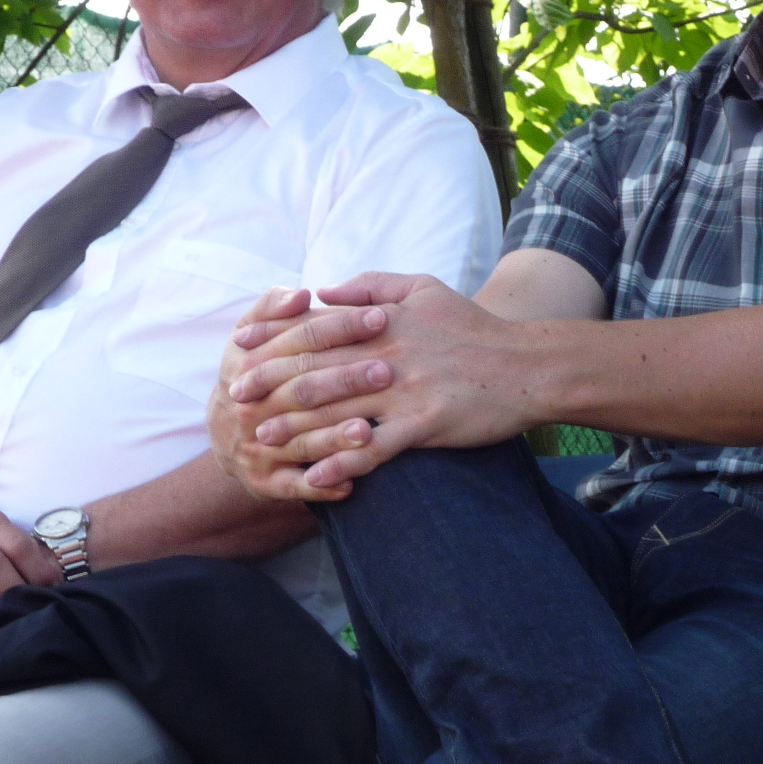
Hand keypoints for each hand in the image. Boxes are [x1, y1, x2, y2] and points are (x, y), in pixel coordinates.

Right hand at [209, 286, 397, 501]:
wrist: (224, 435)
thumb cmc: (254, 373)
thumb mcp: (251, 336)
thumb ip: (273, 308)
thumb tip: (301, 293)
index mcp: (249, 363)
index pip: (300, 339)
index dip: (340, 326)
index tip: (382, 317)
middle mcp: (250, 405)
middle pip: (303, 389)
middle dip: (345, 380)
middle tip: (387, 371)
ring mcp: (258, 446)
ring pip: (300, 441)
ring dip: (334, 438)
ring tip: (369, 430)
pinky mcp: (265, 482)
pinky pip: (295, 486)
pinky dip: (321, 486)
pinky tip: (350, 483)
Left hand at [228, 272, 541, 492]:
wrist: (527, 366)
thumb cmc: (474, 328)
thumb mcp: (425, 288)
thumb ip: (372, 284)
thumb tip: (324, 289)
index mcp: (383, 319)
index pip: (315, 328)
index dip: (273, 340)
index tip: (239, 350)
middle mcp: (387, 353)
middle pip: (316, 371)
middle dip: (270, 386)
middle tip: (235, 401)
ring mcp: (405, 391)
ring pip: (337, 413)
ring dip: (295, 430)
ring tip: (262, 443)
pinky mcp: (425, 425)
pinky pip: (375, 449)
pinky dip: (343, 465)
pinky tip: (316, 479)